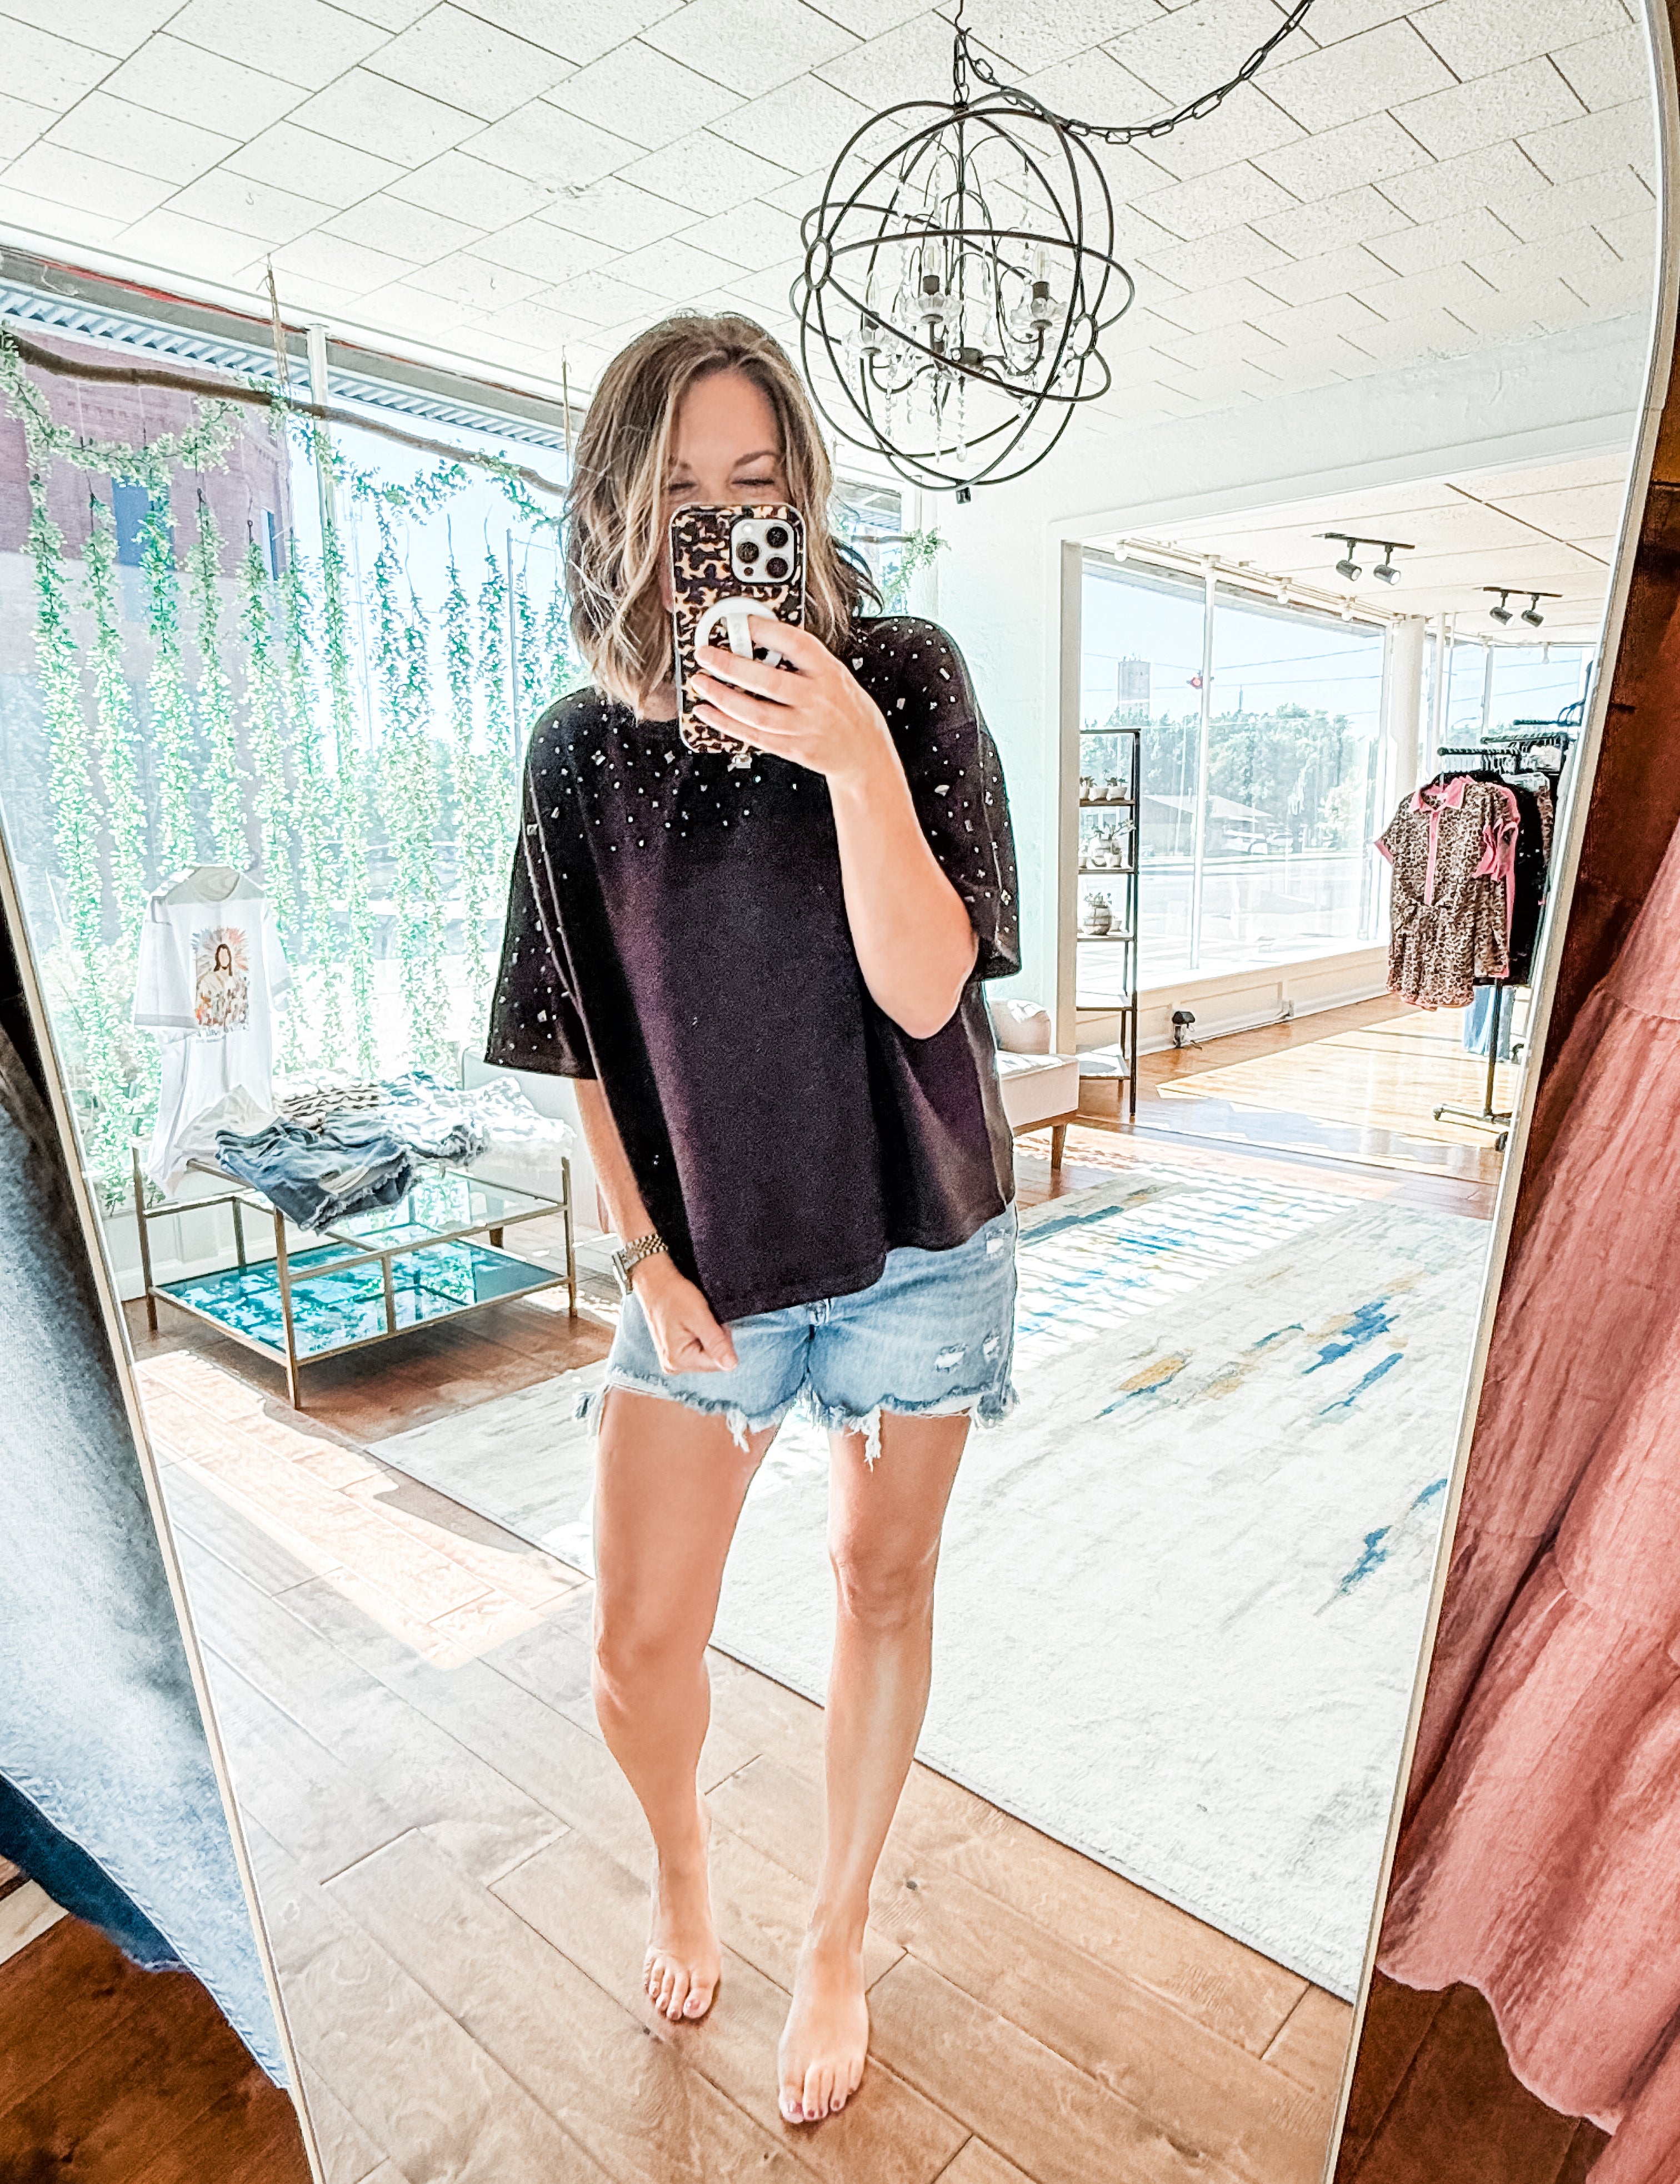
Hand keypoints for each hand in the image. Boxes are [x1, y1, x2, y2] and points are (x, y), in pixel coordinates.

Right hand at [631, 1254, 737, 1374]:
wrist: (655, 1284)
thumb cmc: (675, 1296)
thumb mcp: (699, 1317)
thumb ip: (716, 1343)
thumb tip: (732, 1365)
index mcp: (678, 1361)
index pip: (718, 1362)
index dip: (723, 1341)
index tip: (712, 1321)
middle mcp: (673, 1366)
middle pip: (712, 1361)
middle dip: (715, 1340)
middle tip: (705, 1319)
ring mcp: (672, 1361)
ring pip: (706, 1355)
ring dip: (708, 1338)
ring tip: (696, 1320)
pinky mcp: (673, 1353)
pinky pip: (696, 1350)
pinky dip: (700, 1337)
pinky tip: (692, 1325)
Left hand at [691, 618, 895, 792]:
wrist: (865, 753)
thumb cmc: (847, 708)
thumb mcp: (835, 674)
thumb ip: (803, 660)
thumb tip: (760, 638)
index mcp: (829, 672)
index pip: (796, 644)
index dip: (766, 631)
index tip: (740, 622)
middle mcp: (817, 699)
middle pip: (768, 682)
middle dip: (730, 666)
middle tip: (705, 654)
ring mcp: (804, 727)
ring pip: (756, 712)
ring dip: (722, 696)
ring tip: (701, 682)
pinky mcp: (793, 749)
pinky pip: (753, 736)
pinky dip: (726, 724)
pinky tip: (708, 711)